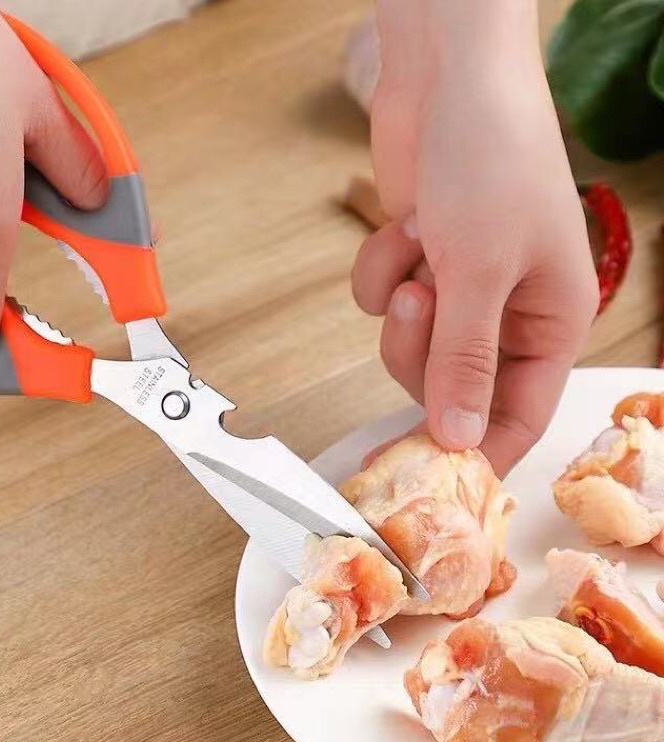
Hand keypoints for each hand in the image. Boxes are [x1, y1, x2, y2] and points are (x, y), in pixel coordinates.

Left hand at [353, 0, 598, 476]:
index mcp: (550, 322)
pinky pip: (381, 299)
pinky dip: (382, 265)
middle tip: (420, 300)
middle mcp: (506, 314)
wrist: (448, 76)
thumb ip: (466, 362)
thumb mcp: (482, 272)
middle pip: (448, 385)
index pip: (518, 416)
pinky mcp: (415, 264)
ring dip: (401, 301)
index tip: (426, 475)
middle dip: (421, 350)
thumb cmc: (491, 160)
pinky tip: (403, 225)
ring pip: (409, 346)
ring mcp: (457, 289)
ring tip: (418, 247)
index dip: (475, 447)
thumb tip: (460, 438)